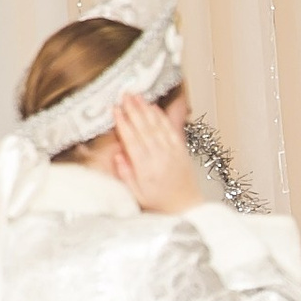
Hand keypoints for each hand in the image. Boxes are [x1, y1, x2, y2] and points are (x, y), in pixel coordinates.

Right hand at [109, 94, 201, 214]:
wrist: (186, 206)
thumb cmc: (158, 202)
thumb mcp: (136, 194)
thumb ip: (125, 174)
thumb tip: (117, 153)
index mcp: (145, 169)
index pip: (132, 141)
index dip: (123, 123)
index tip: (115, 109)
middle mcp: (159, 158)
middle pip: (144, 129)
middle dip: (133, 110)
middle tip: (124, 94)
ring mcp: (172, 152)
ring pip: (157, 126)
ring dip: (146, 109)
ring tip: (136, 96)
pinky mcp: (181, 150)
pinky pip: (170, 130)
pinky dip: (162, 117)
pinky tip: (154, 107)